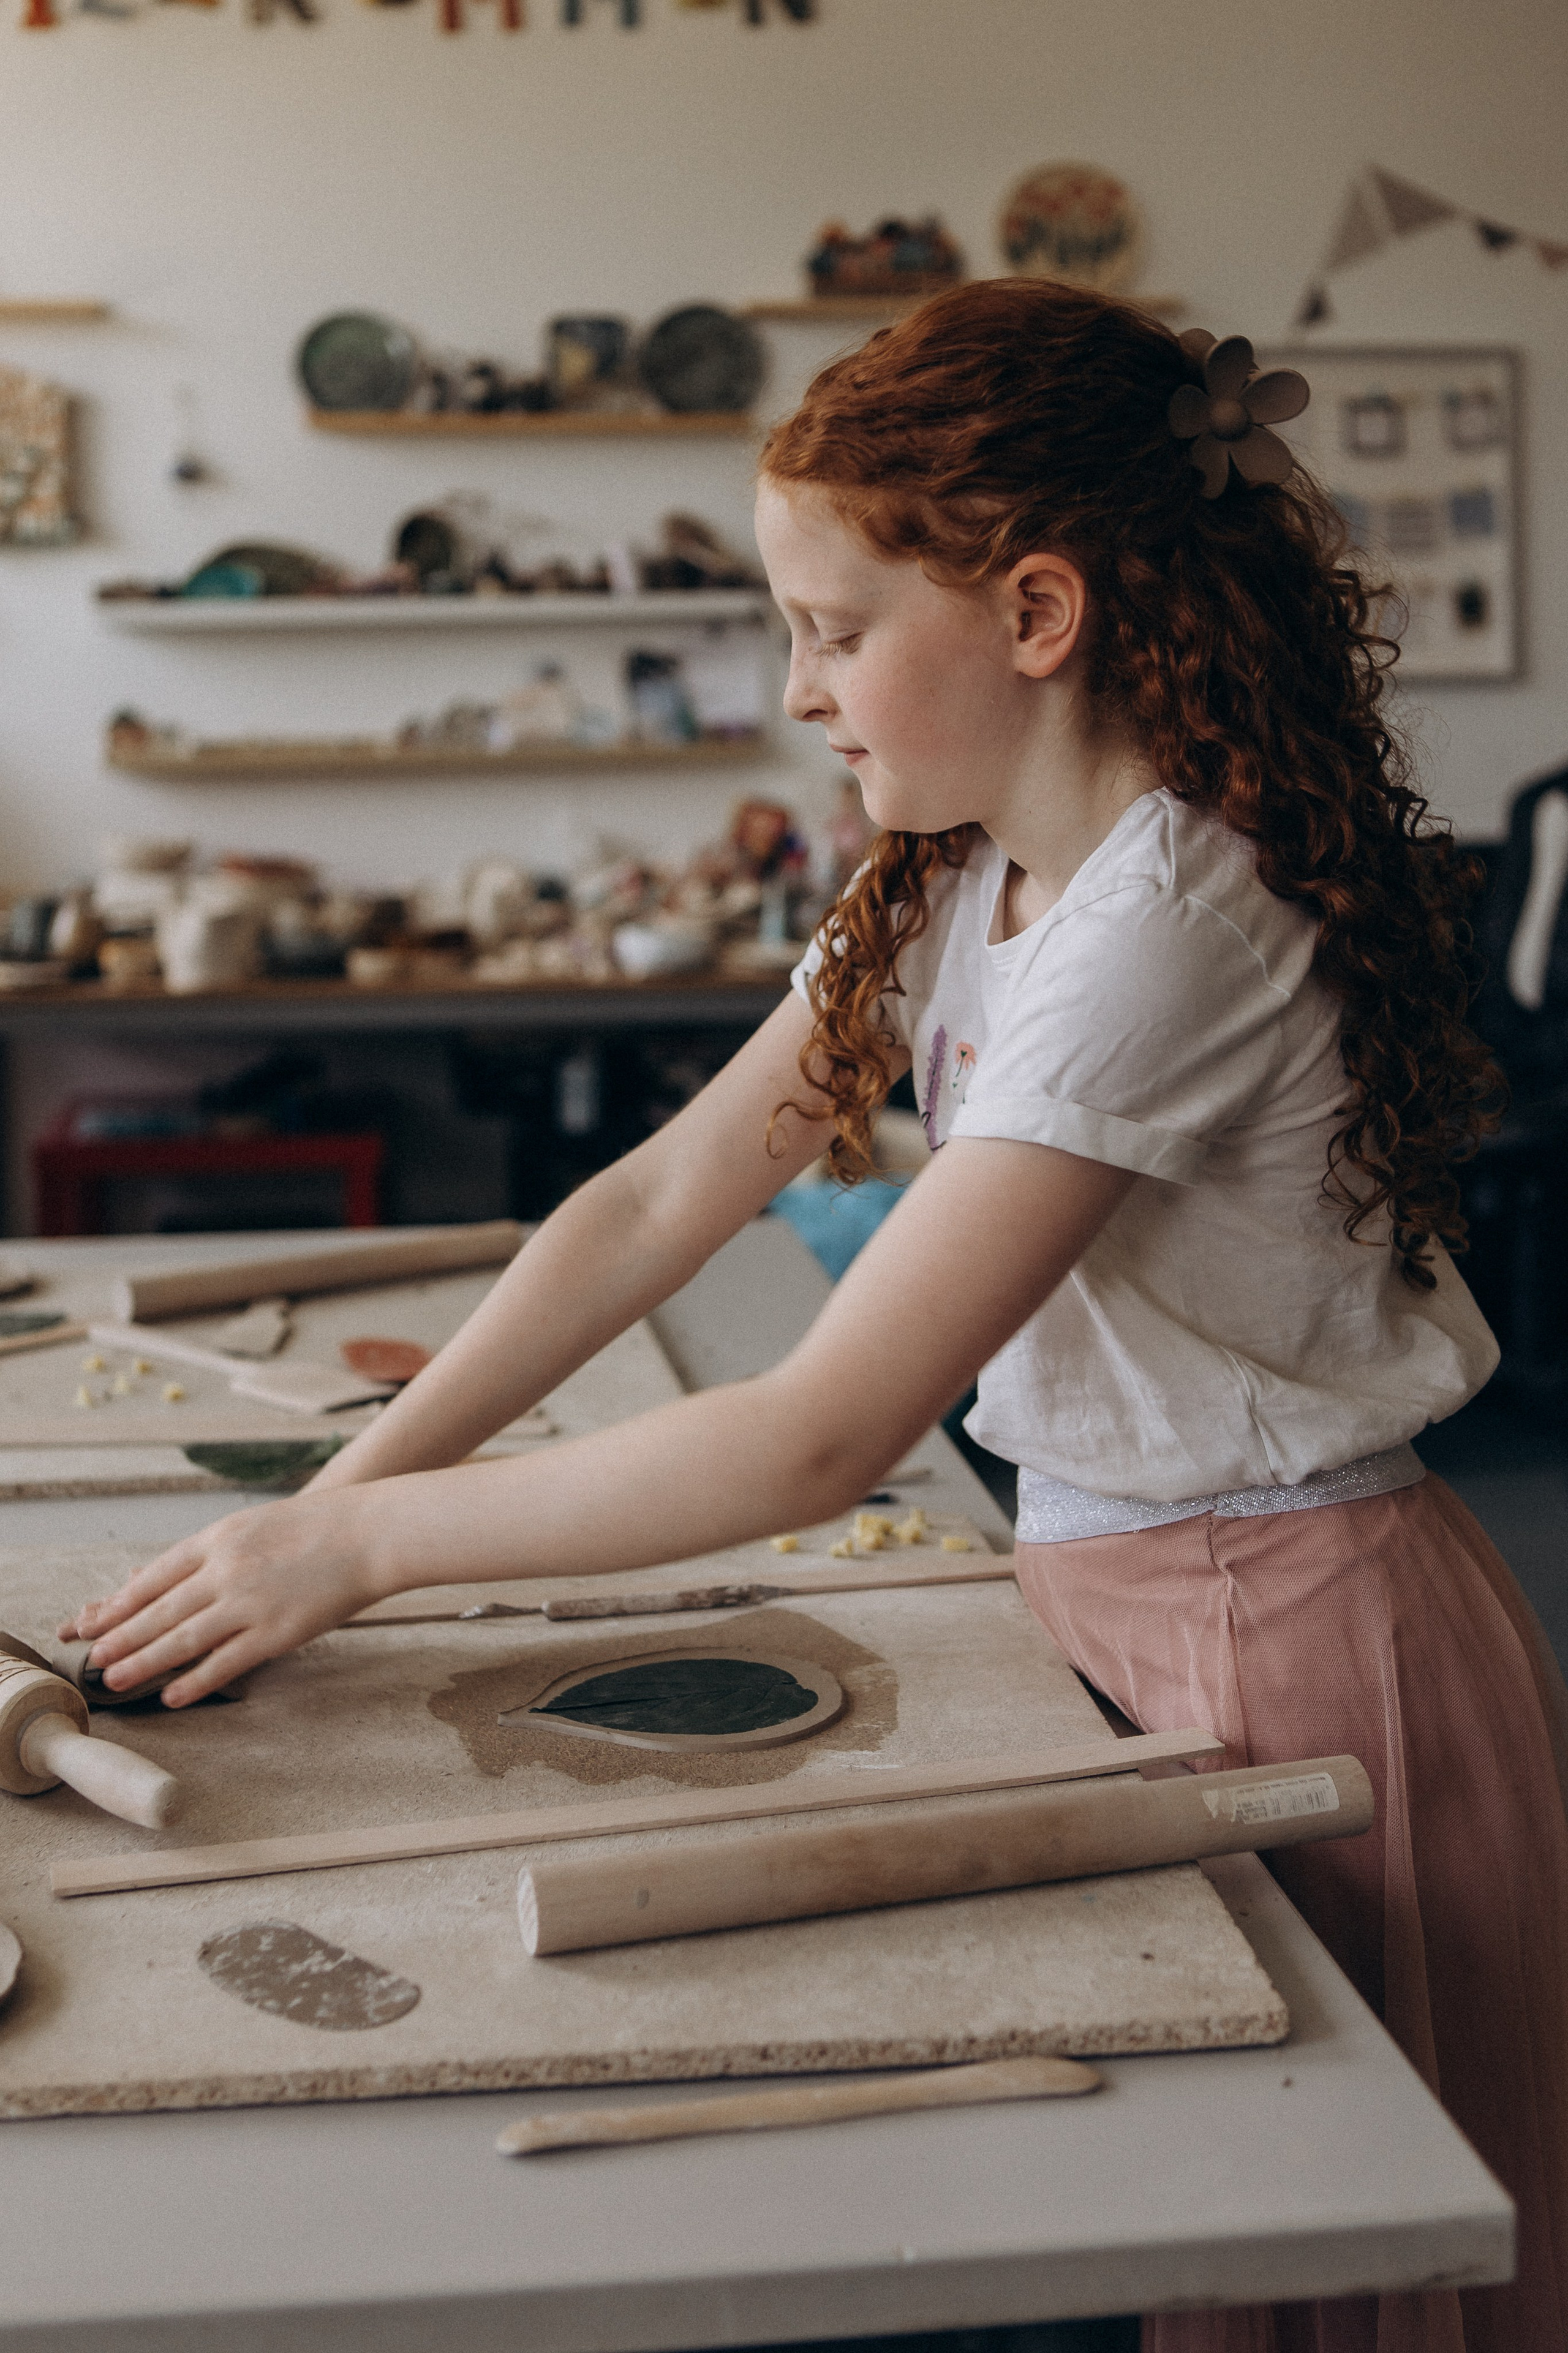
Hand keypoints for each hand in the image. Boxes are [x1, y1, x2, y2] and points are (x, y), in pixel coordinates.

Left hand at [58, 1489, 383, 1707]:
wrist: (369, 1532)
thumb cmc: (317, 1525)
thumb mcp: (254, 1524)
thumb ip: (214, 1549)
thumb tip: (171, 1573)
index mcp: (219, 1539)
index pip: (155, 1576)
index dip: (120, 1603)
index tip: (92, 1621)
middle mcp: (226, 1571)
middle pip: (159, 1610)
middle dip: (120, 1636)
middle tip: (91, 1658)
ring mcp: (249, 1603)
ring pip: (182, 1639)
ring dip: (144, 1662)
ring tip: (115, 1680)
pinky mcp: (275, 1633)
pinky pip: (225, 1663)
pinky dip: (194, 1682)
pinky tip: (172, 1696)